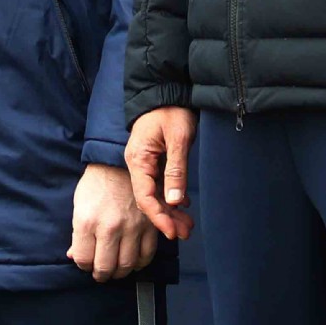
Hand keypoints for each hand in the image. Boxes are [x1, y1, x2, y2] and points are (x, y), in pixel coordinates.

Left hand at [68, 163, 158, 281]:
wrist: (118, 164)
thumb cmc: (96, 185)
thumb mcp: (79, 206)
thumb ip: (77, 235)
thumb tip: (74, 257)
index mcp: (87, 221)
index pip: (83, 259)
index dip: (83, 265)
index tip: (86, 262)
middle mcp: (110, 227)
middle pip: (105, 267)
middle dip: (101, 274)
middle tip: (100, 273)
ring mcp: (131, 227)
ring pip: (126, 265)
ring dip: (119, 272)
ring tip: (115, 269)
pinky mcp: (149, 225)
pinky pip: (146, 255)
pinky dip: (139, 263)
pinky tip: (132, 261)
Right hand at [125, 106, 197, 240]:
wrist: (166, 91)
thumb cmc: (172, 111)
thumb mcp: (178, 138)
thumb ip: (176, 170)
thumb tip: (174, 201)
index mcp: (138, 159)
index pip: (144, 196)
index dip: (158, 217)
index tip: (171, 232)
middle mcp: (138, 165)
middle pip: (149, 199)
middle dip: (166, 218)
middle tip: (185, 233)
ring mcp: (145, 164)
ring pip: (156, 194)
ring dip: (170, 211)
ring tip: (187, 226)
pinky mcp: (154, 162)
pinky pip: (160, 185)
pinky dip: (171, 198)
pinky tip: (183, 207)